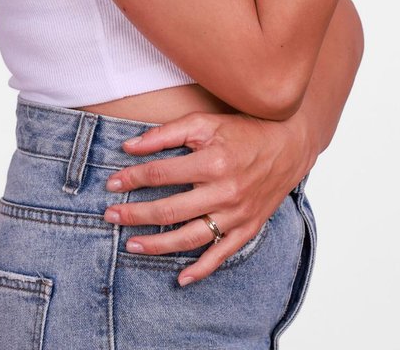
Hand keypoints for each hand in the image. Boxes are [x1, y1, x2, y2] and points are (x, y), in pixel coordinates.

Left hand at [102, 111, 314, 285]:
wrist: (288, 144)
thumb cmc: (242, 130)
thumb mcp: (204, 122)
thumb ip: (166, 133)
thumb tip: (129, 146)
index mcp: (212, 161)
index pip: (160, 174)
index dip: (132, 178)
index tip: (111, 184)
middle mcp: (224, 191)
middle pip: (169, 210)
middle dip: (135, 214)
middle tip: (110, 217)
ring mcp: (237, 213)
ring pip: (190, 237)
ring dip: (157, 245)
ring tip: (131, 246)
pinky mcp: (248, 227)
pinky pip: (222, 254)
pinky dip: (202, 269)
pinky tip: (181, 278)